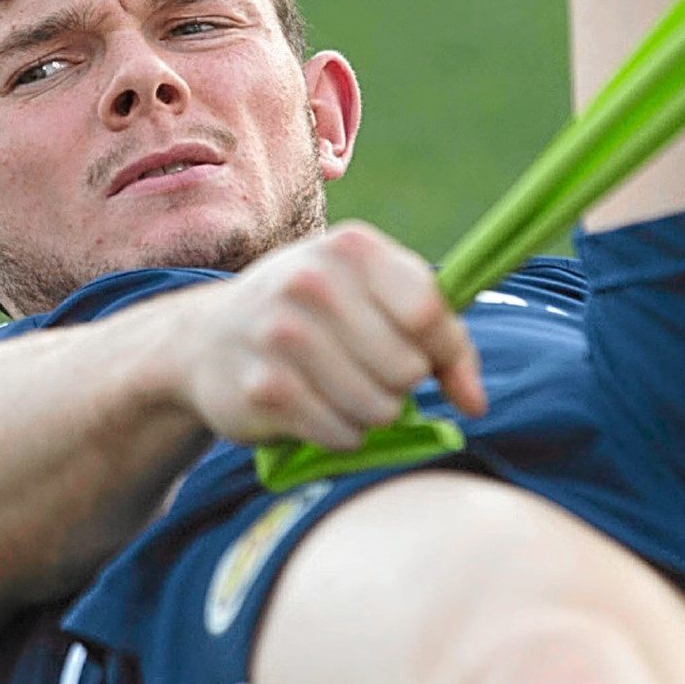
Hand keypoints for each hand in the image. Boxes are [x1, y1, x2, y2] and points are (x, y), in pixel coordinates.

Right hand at [170, 223, 488, 450]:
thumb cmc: (312, 314)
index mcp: (350, 248)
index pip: (428, 310)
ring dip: (372, 413)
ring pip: (380, 408)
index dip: (446, 350)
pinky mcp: (263, 389)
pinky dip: (341, 433)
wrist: (207, 338)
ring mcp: (281, 336)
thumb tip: (476, 402)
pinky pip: (343, 434)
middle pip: (407, 367)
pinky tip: (315, 408)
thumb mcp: (369, 295)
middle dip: (400, 383)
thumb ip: (436, 335)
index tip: (437, 367)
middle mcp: (311, 283)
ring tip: (341, 390)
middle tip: (368, 371)